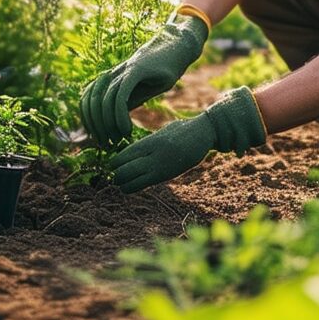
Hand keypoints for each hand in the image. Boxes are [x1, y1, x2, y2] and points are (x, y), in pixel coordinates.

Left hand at [80, 15, 207, 146]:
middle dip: (96, 127)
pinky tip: (126, 130)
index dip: (88, 122)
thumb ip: (124, 103)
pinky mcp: (134, 70)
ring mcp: (122, 71)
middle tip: (106, 145)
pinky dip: (119, 116)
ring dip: (107, 125)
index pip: (86, 101)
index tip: (98, 139)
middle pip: (91, 102)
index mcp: (108, 79)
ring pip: (104, 101)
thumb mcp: (138, 92)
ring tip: (117, 140)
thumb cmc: (158, 72)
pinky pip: (120, 96)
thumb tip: (110, 123)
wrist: (177, 49)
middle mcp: (111, 74)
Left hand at [110, 88, 266, 192]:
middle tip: (116, 177)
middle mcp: (150, 152)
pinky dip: (131, 187)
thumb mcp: (162, 133)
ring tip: (122, 184)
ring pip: (128, 177)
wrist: (204, 132)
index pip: (121, 155)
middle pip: (121, 168)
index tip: (115, 166)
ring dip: (122, 183)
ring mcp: (158, 164)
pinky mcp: (166, 174)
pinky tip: (129, 188)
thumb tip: (135, 151)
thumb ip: (149, 142)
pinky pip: (142, 184)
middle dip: (115, 175)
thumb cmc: (183, 132)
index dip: (114, 164)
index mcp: (148, 141)